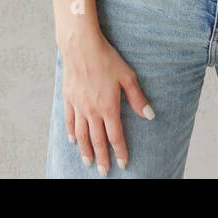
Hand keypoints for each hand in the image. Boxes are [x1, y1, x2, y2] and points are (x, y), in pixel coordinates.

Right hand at [59, 32, 154, 174]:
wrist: (81, 46)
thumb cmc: (106, 58)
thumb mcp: (127, 76)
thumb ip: (138, 98)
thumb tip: (149, 115)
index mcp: (108, 107)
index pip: (115, 136)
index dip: (120, 151)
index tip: (123, 163)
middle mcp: (92, 110)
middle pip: (97, 140)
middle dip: (102, 158)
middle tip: (103, 171)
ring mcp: (78, 105)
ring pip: (81, 134)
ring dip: (85, 150)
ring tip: (88, 162)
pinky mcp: (68, 98)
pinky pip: (69, 120)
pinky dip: (71, 132)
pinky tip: (72, 140)